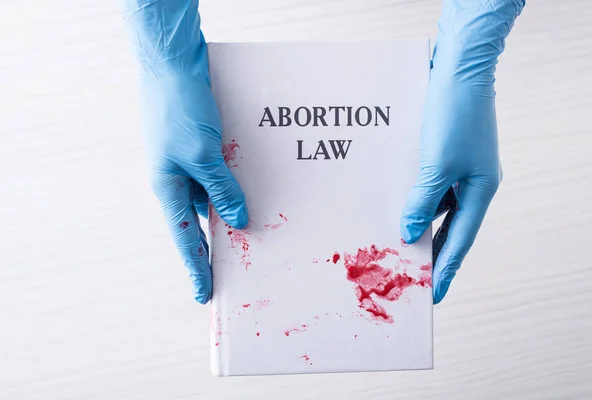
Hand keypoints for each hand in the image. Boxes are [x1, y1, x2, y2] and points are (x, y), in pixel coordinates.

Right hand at [121, 0, 247, 302]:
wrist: (172, 65)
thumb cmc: (179, 109)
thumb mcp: (203, 155)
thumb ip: (222, 190)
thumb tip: (240, 222)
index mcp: (169, 188)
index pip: (185, 239)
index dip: (196, 268)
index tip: (205, 295)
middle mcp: (178, 180)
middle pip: (200, 222)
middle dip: (218, 245)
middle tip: (239, 270)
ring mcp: (190, 163)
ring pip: (213, 197)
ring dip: (232, 210)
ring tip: (255, 233)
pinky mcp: (202, 146)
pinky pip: (221, 174)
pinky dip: (235, 185)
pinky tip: (254, 189)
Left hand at [401, 0, 524, 303]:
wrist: (456, 65)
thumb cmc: (453, 113)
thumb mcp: (436, 163)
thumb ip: (421, 201)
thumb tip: (407, 233)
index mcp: (480, 190)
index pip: (459, 241)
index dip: (445, 270)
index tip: (432, 296)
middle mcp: (471, 182)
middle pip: (447, 227)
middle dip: (429, 252)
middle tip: (411, 278)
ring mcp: (456, 165)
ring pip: (433, 204)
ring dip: (414, 221)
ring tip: (393, 245)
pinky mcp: (440, 150)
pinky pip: (423, 182)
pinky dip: (409, 195)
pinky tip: (389, 203)